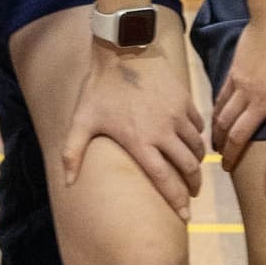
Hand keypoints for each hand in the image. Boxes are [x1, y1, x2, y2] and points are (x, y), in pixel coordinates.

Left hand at [63, 35, 207, 210]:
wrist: (123, 48)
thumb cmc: (100, 86)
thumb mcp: (82, 119)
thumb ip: (73, 153)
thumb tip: (67, 183)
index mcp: (140, 141)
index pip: (165, 180)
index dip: (177, 200)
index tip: (185, 217)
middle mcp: (163, 131)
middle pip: (188, 167)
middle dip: (193, 185)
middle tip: (192, 194)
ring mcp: (177, 115)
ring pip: (197, 147)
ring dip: (196, 162)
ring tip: (191, 169)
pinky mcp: (185, 100)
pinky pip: (198, 125)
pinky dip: (197, 137)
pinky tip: (190, 140)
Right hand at [211, 7, 265, 196]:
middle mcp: (262, 101)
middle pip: (242, 136)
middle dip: (233, 156)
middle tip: (227, 170)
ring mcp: (244, 88)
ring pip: (226, 120)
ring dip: (221, 138)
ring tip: (218, 151)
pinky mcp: (233, 75)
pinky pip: (221, 101)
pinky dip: (216, 115)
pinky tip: (215, 123)